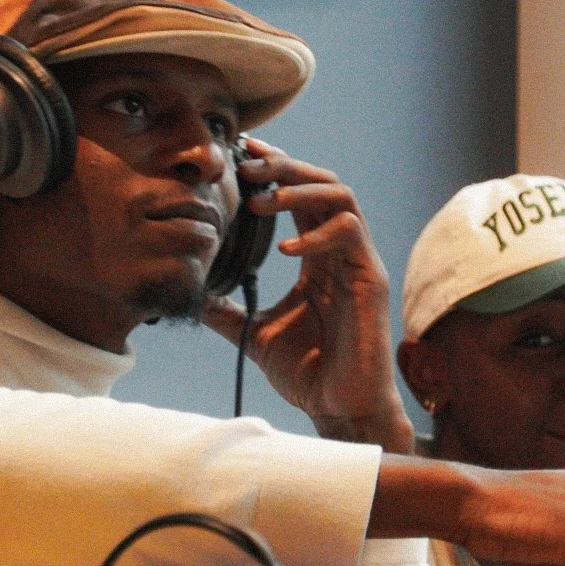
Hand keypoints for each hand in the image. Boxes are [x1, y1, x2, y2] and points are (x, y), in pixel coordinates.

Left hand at [204, 139, 413, 452]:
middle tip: (246, 166)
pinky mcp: (371, 279)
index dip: (274, 171)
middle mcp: (340, 252)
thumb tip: (192, 294)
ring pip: (340, 196)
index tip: (239, 156)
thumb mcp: (256, 334)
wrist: (339, 409)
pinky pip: (350, 233)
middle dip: (283, 167)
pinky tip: (287, 250)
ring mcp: (358, 263)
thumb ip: (228, 310)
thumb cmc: (309, 374)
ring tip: (261, 200)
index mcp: (316, 258)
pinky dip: (317, 233)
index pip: (299, 197)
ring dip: (298, 189)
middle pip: (321, 183)